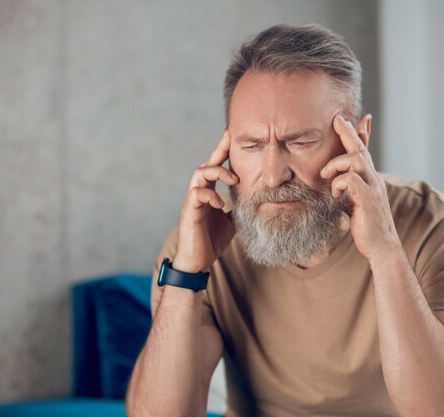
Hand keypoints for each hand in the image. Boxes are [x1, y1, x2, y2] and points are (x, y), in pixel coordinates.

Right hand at [173, 130, 239, 271]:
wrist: (198, 262)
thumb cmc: (211, 241)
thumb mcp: (231, 222)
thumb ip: (237, 208)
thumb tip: (254, 200)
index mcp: (209, 194)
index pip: (215, 168)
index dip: (222, 152)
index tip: (232, 136)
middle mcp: (199, 194)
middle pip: (206, 165)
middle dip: (218, 151)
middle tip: (230, 140)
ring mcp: (192, 202)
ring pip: (199, 174)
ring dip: (216, 172)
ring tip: (233, 178)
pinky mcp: (189, 213)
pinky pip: (196, 194)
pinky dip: (210, 195)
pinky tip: (221, 204)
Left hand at [320, 114, 400, 260]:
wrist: (381, 247)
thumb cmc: (367, 227)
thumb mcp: (356, 203)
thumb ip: (350, 190)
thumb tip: (340, 183)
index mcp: (370, 179)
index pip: (365, 151)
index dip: (359, 133)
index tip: (350, 118)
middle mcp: (374, 179)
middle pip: (361, 149)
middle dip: (348, 132)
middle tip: (336, 119)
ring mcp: (373, 188)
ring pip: (356, 160)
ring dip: (336, 164)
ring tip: (325, 176)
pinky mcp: (368, 199)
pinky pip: (351, 179)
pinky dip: (339, 183)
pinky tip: (336, 195)